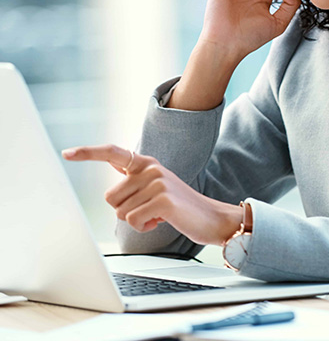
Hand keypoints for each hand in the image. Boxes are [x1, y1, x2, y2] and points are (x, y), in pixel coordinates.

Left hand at [62, 144, 241, 245]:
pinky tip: (161, 220)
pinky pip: (133, 221)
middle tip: (149, 209)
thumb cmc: (178, 206)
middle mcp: (150, 168)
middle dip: (125, 210)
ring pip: (120, 212)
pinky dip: (144, 227)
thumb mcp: (155, 187)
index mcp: (146, 163)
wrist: (210, 217)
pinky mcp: (162, 200)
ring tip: (158, 214)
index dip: (88, 153)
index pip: (112, 153)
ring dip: (136, 220)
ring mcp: (157, 182)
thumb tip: (113, 179)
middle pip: (110, 197)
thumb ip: (134, 180)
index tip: (67, 153)